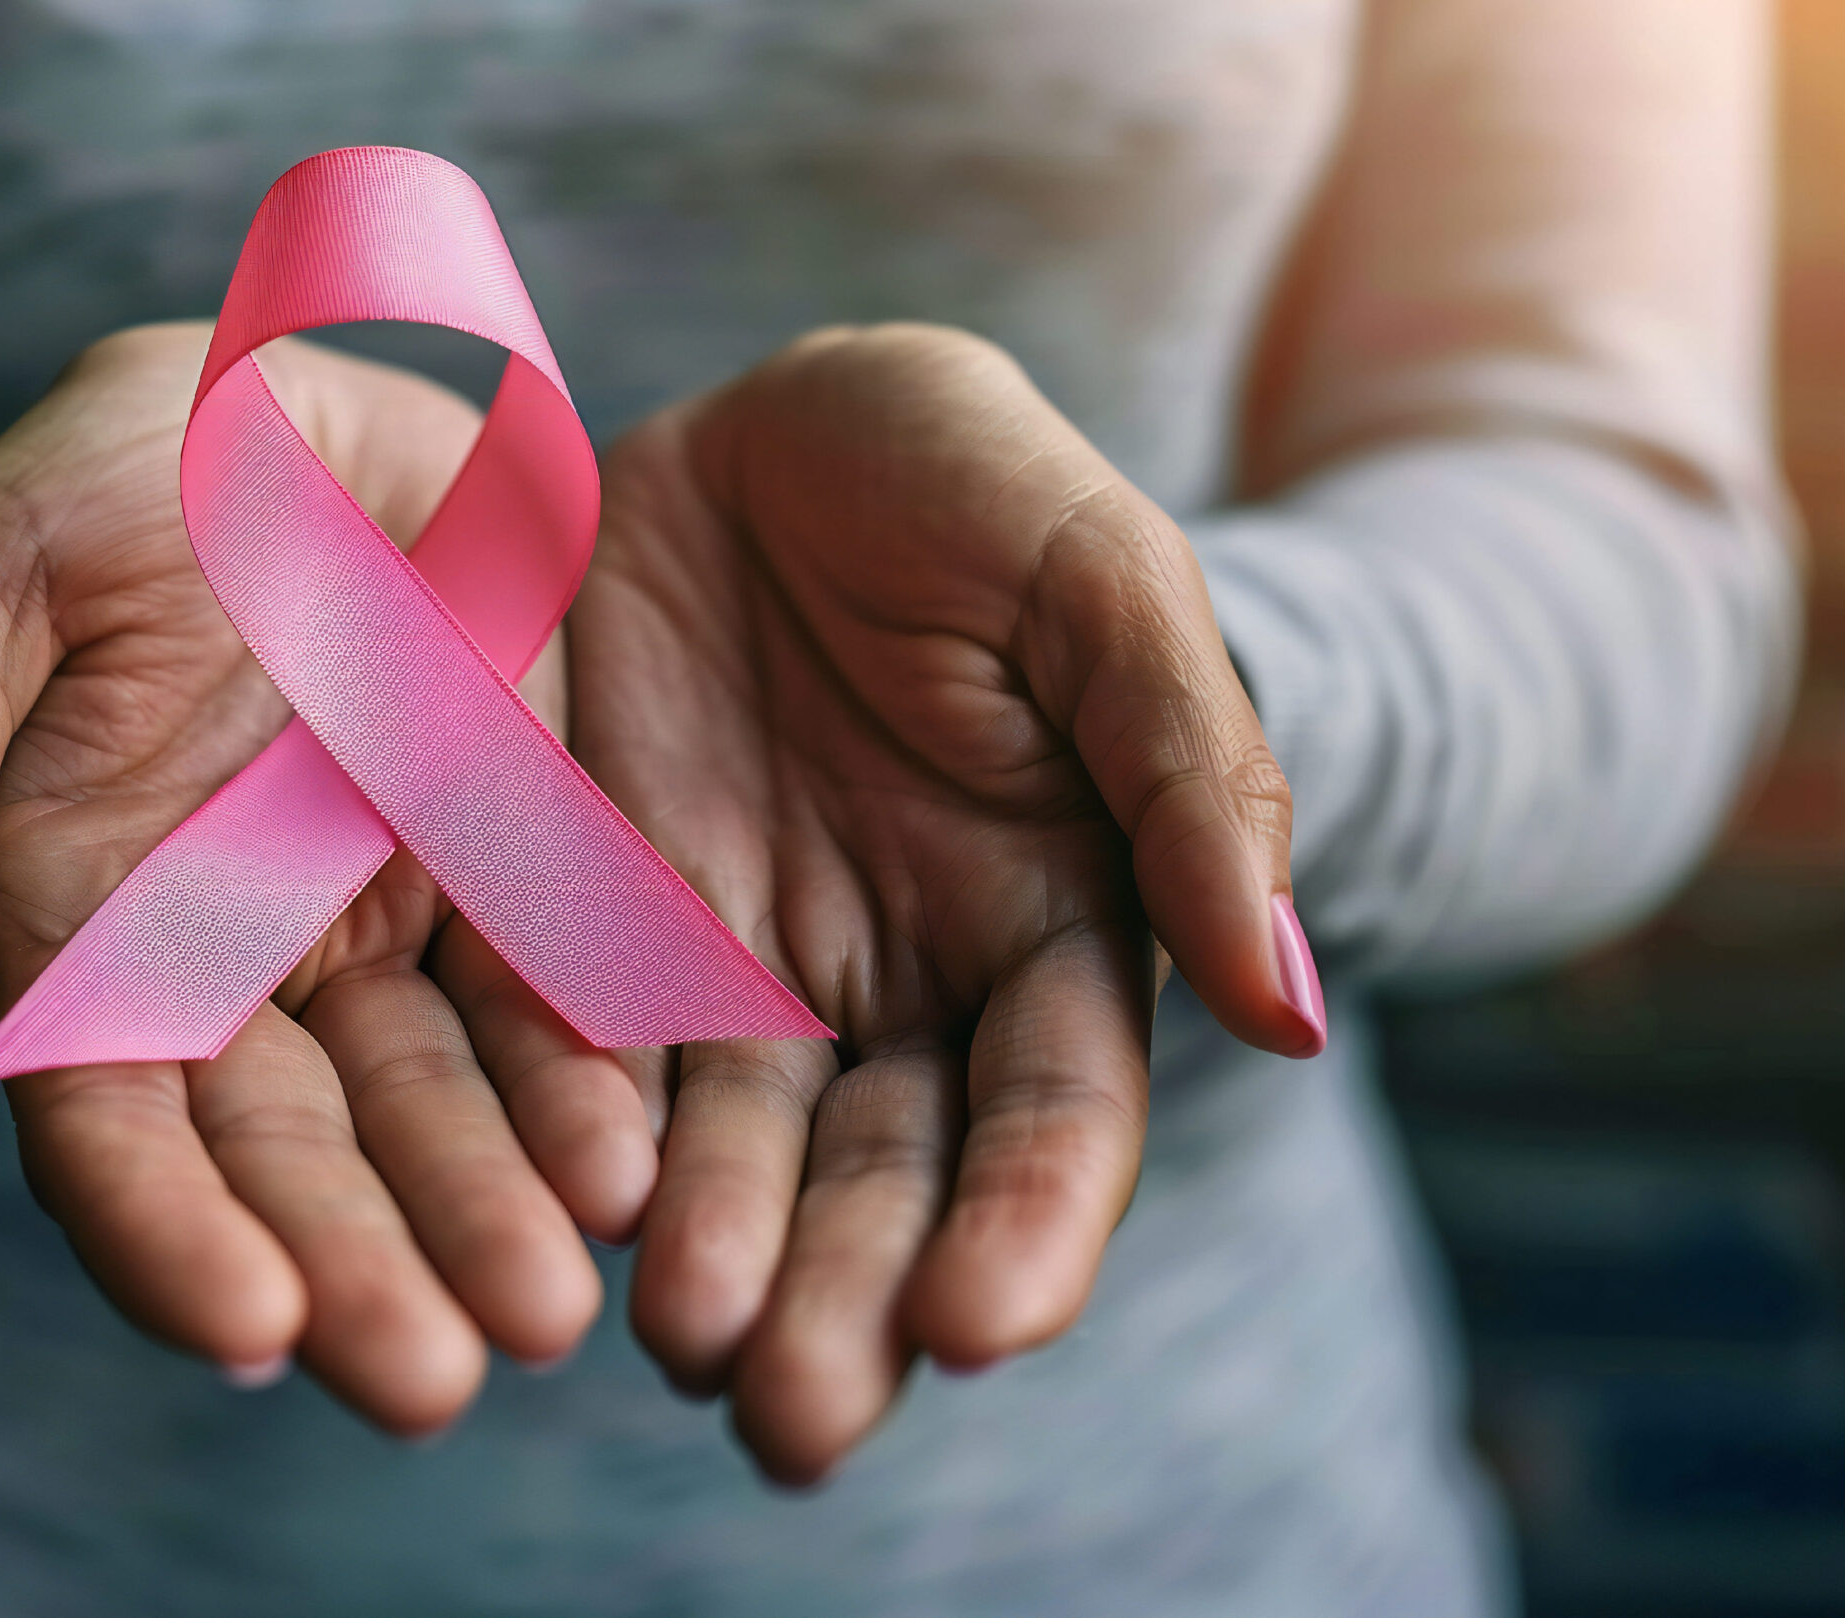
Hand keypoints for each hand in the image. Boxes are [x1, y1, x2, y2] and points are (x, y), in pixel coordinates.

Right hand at [0, 326, 661, 1430]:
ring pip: (437, 1113)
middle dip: (358, 1274)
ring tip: (557, 1311)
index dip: (169, 1236)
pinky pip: (560, 1002)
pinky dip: (591, 1087)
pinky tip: (639, 1162)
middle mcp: (241, 962)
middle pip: (291, 1162)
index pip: (113, 1126)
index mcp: (88, 922)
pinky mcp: (519, 873)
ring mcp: (388, 926)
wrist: (319, 393)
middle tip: (435, 1380)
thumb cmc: (127, 472)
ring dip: (488, 1218)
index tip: (254, 1331)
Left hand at [572, 324, 1318, 1482]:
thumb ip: (1193, 779)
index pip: (1050, 1115)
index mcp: (1043, 927)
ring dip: (709, 1265)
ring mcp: (723, 970)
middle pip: (877, 1181)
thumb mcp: (1100, 584)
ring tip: (686, 1346)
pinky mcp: (573, 926)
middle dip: (845, 1303)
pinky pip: (561, 1047)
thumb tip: (1288, 1009)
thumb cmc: (970, 489)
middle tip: (796, 1416)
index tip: (980, 1323)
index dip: (1026, 1223)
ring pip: (724, 1157)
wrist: (763, 429)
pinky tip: (556, 1203)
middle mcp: (883, 989)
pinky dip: (562, 1133)